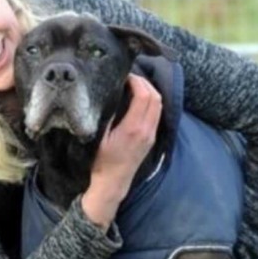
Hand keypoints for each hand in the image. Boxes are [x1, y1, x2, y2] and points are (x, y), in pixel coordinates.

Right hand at [81, 74, 161, 229]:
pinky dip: (151, 102)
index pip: (144, 96)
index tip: (124, 75)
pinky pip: (156, 114)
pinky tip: (138, 99)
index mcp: (133, 128)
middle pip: (156, 98)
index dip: (137, 81)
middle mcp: (146, 130)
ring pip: (158, 105)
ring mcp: (151, 134)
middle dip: (145, 83)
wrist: (113, 183)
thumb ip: (106, 116)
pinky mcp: (151, 138)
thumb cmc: (101, 162)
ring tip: (134, 84)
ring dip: (149, 91)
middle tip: (130, 76)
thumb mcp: (98, 137)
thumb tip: (109, 95)